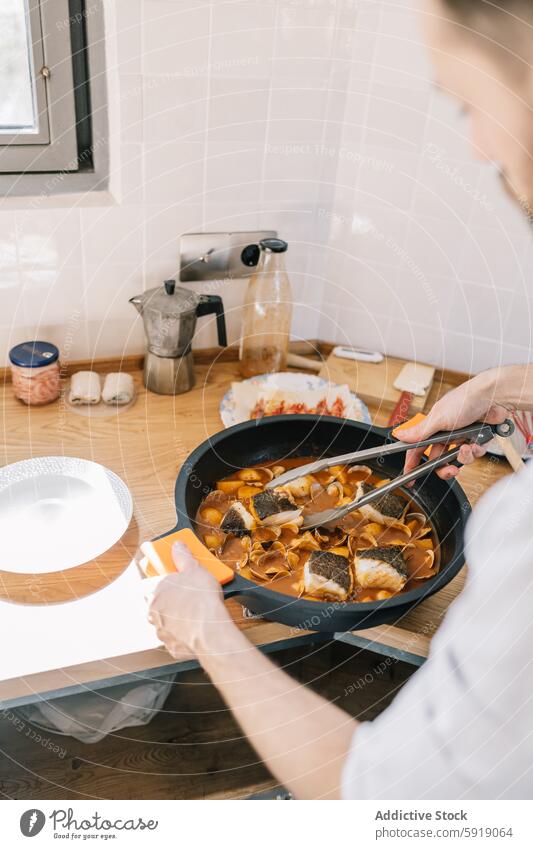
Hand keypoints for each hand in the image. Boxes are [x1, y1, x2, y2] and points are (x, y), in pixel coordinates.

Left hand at [147, 541, 232, 659]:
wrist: (210, 632)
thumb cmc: (201, 601)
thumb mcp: (195, 569)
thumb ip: (183, 556)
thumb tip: (177, 546)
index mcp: (154, 592)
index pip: (148, 583)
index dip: (162, 581)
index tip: (174, 580)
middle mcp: (153, 612)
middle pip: (158, 603)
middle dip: (171, 599)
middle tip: (189, 594)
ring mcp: (161, 631)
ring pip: (167, 621)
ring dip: (178, 617)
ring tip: (197, 611)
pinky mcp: (172, 646)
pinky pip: (177, 637)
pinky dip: (185, 633)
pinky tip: (198, 627)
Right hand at [400, 376, 507, 479]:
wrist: (493, 397)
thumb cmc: (464, 400)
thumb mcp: (438, 418)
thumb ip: (419, 432)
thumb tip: (399, 436)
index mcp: (432, 428)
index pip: (418, 449)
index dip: (413, 464)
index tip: (410, 478)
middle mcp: (446, 433)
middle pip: (439, 459)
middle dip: (445, 468)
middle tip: (450, 470)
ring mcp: (462, 437)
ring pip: (458, 459)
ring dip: (464, 457)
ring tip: (467, 447)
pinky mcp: (477, 439)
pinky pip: (474, 454)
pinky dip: (476, 450)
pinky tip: (477, 442)